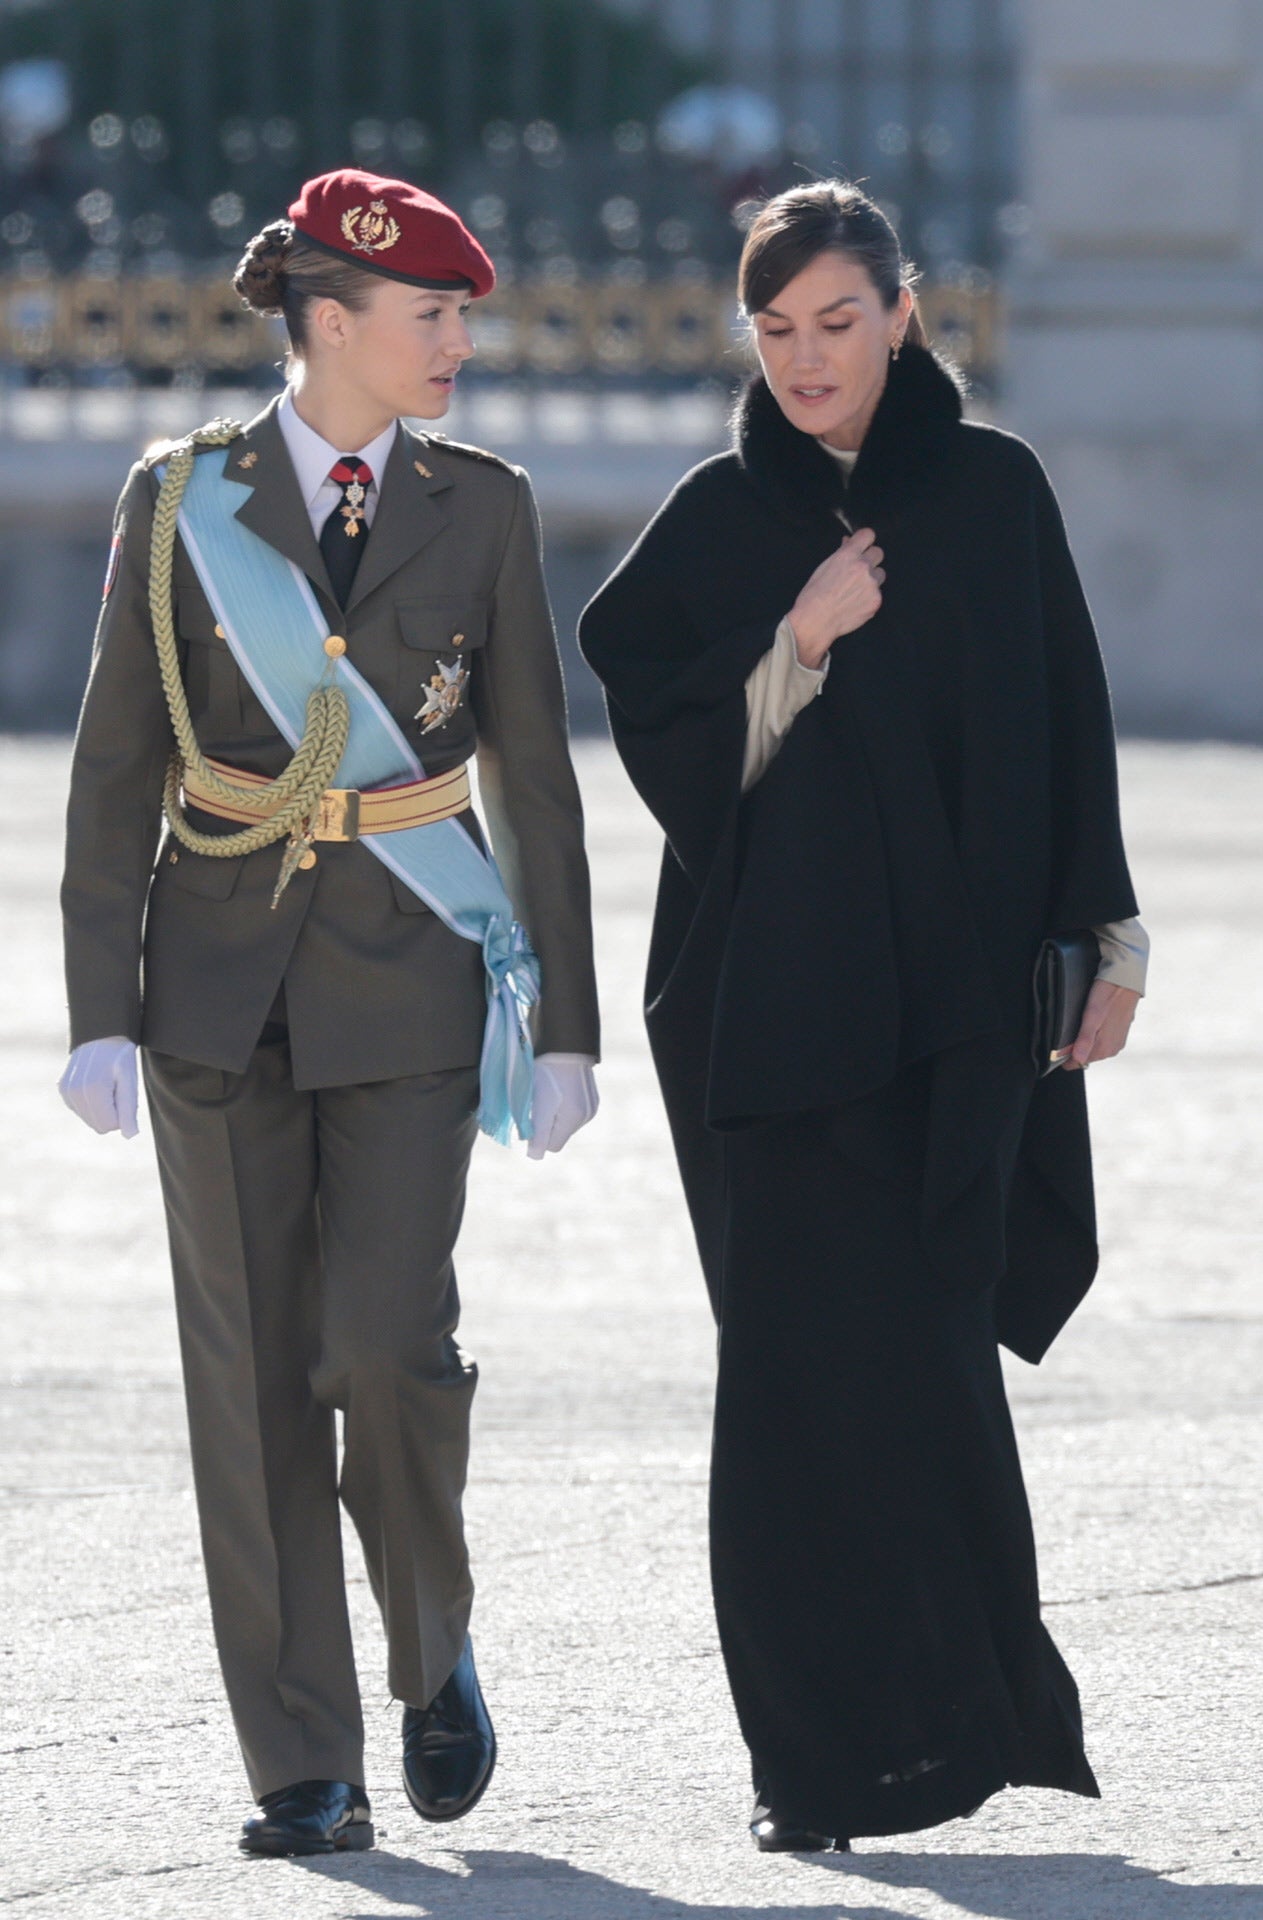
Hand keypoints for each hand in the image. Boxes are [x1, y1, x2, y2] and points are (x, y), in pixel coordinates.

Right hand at [58, 1036, 138, 1136]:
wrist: (101, 1035)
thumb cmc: (120, 1057)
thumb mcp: (129, 1081)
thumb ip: (128, 1109)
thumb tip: (130, 1135)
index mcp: (92, 1091)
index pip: (109, 1126)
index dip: (122, 1114)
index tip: (123, 1092)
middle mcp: (75, 1093)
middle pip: (98, 1125)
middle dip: (111, 1113)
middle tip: (115, 1088)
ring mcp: (66, 1091)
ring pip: (89, 1119)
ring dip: (101, 1108)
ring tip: (106, 1084)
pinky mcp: (63, 1089)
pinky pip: (81, 1110)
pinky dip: (91, 1103)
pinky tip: (96, 1084)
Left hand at [526, 1053, 598, 1159]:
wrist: (565, 1044)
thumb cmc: (548, 1073)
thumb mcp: (540, 1104)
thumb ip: (539, 1133)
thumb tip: (535, 1156)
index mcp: (573, 1119)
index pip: (552, 1145)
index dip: (538, 1135)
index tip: (532, 1116)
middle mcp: (586, 1116)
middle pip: (559, 1134)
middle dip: (547, 1124)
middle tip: (539, 1100)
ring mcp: (591, 1106)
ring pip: (566, 1123)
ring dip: (555, 1114)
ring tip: (549, 1091)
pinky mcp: (592, 1097)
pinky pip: (573, 1111)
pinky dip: (563, 1105)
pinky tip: (560, 1087)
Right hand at [787, 527, 884, 668]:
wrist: (816, 620)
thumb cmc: (814, 595)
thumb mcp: (824, 567)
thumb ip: (841, 553)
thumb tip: (849, 543)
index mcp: (848, 555)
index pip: (868, 535)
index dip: (864, 540)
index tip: (862, 545)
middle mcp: (863, 567)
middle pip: (878, 553)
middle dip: (870, 558)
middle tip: (859, 569)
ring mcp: (872, 584)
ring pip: (880, 574)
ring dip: (872, 578)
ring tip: (855, 590)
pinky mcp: (876, 601)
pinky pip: (877, 594)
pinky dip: (869, 597)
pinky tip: (855, 604)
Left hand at [1064, 980, 1139, 1069]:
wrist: (1125, 981)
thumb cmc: (1107, 996)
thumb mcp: (1091, 1017)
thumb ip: (1085, 1040)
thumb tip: (1078, 1060)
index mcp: (1104, 1049)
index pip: (1076, 1063)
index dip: (1065, 1055)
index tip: (1061, 1042)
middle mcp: (1112, 1049)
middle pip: (1084, 1056)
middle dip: (1075, 1046)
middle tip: (1072, 1027)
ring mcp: (1116, 1042)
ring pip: (1092, 1048)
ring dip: (1084, 1039)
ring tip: (1083, 1021)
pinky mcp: (1119, 1034)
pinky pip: (1101, 1040)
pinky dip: (1094, 1034)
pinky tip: (1093, 1020)